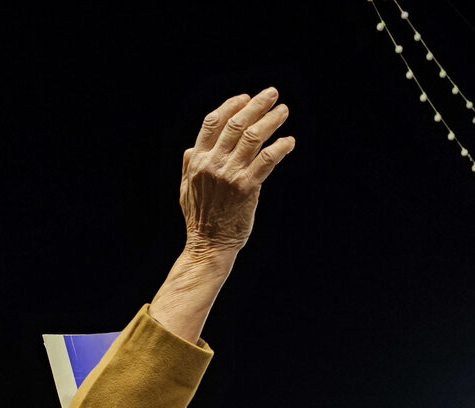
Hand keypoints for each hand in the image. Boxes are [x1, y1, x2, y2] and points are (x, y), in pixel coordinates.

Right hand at [180, 88, 293, 254]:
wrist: (209, 245)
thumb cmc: (200, 219)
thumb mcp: (185, 188)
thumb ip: (189, 165)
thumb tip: (192, 147)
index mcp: (196, 160)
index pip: (213, 122)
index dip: (231, 105)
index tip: (246, 97)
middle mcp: (211, 163)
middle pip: (236, 123)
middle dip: (256, 105)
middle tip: (273, 94)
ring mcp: (229, 174)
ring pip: (253, 137)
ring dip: (271, 120)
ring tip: (284, 111)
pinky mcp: (246, 187)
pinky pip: (267, 160)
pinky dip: (281, 147)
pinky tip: (289, 142)